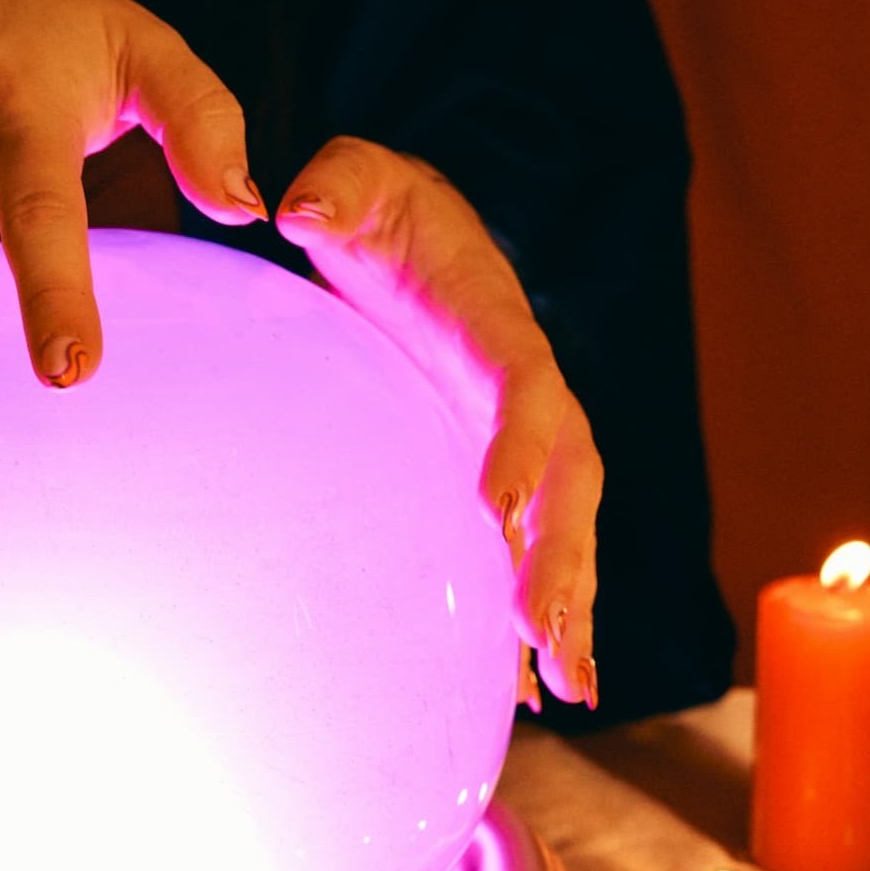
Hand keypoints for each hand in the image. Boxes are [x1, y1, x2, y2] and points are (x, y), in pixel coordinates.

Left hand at [276, 138, 600, 709]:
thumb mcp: (355, 176)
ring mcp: (520, 440)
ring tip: (571, 688)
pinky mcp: (502, 476)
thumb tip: (297, 208)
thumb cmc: (379, 206)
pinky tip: (536, 694)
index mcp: (495, 324)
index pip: (524, 387)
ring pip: (566, 529)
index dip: (519, 445)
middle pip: (570, 480)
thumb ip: (337, 185)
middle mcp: (527, 390)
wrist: (413, 233)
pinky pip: (531, 550)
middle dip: (565, 558)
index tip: (496, 510)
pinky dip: (538, 618)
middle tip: (545, 634)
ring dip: (572, 606)